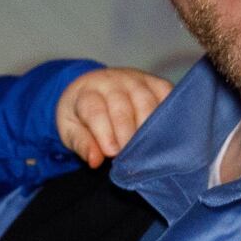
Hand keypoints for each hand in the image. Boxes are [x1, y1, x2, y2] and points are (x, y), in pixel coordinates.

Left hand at [56, 66, 173, 165]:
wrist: (92, 88)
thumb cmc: (81, 115)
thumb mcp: (71, 130)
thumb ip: (82, 144)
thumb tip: (95, 161)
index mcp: (87, 92)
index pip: (95, 111)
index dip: (104, 133)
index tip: (112, 153)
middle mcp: (112, 82)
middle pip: (123, 107)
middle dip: (128, 134)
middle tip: (132, 157)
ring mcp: (136, 80)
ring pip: (147, 102)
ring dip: (149, 128)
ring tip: (150, 151)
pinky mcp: (155, 83)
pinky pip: (167, 95)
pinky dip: (170, 113)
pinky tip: (168, 132)